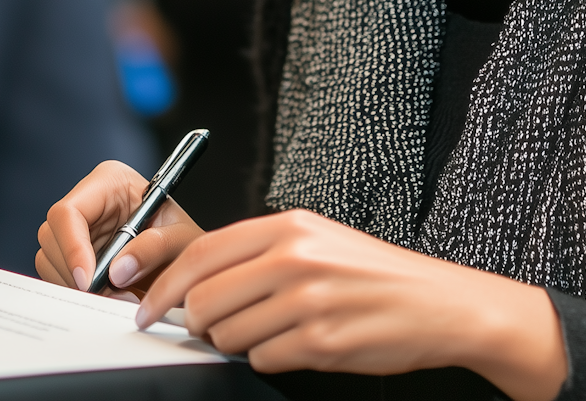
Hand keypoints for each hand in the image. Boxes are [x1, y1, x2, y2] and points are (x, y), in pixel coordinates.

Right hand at [35, 160, 204, 298]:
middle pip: (52, 237)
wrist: (188, 263)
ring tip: (119, 298)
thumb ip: (155, 247)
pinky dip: (79, 293)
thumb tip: (118, 270)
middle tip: (109, 296)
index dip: (72, 246)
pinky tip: (109, 297)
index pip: (69, 211)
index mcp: (109, 182)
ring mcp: (77, 230)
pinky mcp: (73, 256)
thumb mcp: (182, 240)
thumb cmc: (185, 240)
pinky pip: (59, 276)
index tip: (88, 280)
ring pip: (50, 260)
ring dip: (79, 287)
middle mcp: (87, 203)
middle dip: (76, 273)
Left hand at [136, 209, 566, 400]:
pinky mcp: (320, 342)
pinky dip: (271, 358)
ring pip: (227, 336)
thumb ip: (260, 252)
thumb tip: (196, 282)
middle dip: (198, 323)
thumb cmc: (374, 274)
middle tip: (214, 328)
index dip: (164, 284)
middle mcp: (294, 258)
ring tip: (274, 331)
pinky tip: (299, 344)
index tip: (147, 306)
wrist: (438, 303)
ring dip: (238, 343)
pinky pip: (262, 360)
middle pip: (204, 300)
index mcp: (288, 226)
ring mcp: (307, 301)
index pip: (201, 254)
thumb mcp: (317, 240)